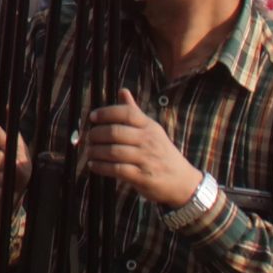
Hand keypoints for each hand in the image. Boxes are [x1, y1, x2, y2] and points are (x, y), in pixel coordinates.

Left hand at [83, 92, 200, 205]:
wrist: (184, 182)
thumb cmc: (162, 152)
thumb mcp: (152, 130)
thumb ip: (134, 112)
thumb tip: (122, 90)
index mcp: (149, 126)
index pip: (127, 113)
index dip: (107, 113)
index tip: (92, 117)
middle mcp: (149, 141)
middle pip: (115, 132)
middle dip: (96, 134)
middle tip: (88, 138)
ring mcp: (147, 159)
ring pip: (113, 151)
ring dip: (95, 151)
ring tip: (88, 151)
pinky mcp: (143, 177)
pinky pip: (117, 169)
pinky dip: (101, 167)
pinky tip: (93, 165)